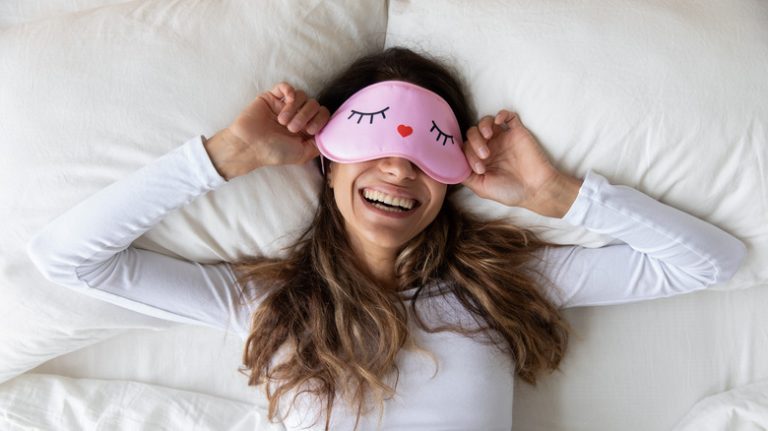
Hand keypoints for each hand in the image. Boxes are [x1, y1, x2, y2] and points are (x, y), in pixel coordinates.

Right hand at [205, 82, 329, 179]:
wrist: (250, 145)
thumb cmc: (275, 152)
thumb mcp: (303, 154)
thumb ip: (318, 145)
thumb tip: (329, 134)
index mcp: (305, 129)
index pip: (323, 114)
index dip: (320, 120)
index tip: (310, 131)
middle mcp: (297, 116)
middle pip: (314, 104)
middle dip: (306, 116)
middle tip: (292, 128)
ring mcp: (284, 106)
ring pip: (302, 95)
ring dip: (294, 109)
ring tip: (283, 122)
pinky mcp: (272, 97)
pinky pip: (286, 87)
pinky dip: (289, 92)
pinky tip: (286, 101)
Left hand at [461, 110, 581, 216]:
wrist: (536, 189)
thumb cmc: (510, 191)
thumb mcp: (481, 188)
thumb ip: (465, 176)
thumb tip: (451, 166)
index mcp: (480, 160)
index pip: (464, 148)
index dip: (467, 155)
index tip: (479, 168)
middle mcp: (490, 147)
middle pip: (472, 134)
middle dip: (474, 143)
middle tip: (485, 156)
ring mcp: (503, 139)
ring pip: (485, 122)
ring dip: (482, 127)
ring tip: (488, 138)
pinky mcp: (517, 132)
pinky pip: (507, 116)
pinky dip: (500, 114)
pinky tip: (498, 122)